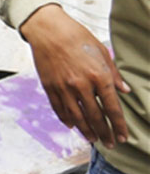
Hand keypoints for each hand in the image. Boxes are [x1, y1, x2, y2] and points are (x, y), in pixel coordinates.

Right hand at [20, 4, 130, 147]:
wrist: (48, 30)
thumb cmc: (76, 36)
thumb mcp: (101, 52)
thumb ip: (113, 73)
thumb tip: (124, 90)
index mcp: (98, 75)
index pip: (112, 107)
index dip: (119, 125)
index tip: (123, 136)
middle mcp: (81, 85)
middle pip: (95, 116)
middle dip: (104, 132)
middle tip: (110, 144)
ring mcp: (64, 87)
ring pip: (77, 116)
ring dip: (86, 130)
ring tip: (93, 139)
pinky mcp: (49, 86)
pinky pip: (59, 108)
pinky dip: (66, 119)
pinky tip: (72, 126)